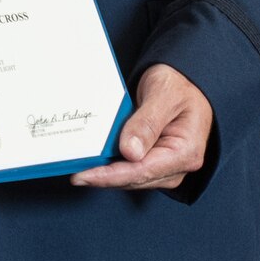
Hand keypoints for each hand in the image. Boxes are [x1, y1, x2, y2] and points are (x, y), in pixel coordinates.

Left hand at [72, 63, 211, 191]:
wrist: (183, 82)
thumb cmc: (179, 85)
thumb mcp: (164, 94)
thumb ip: (147, 123)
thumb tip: (130, 152)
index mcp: (186, 152)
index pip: (142, 171)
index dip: (110, 176)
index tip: (84, 175)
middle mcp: (178, 166)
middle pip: (134, 178)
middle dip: (103, 176)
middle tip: (73, 170)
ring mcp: (166, 168)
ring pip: (129, 178)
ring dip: (106, 173)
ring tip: (79, 165)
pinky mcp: (155, 164)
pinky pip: (130, 170)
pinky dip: (112, 166)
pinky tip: (94, 161)